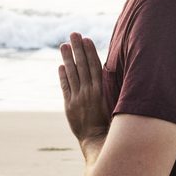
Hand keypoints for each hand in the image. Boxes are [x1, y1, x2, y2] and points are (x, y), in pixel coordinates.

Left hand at [58, 32, 109, 146]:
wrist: (97, 140)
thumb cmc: (110, 123)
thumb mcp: (114, 103)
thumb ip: (110, 88)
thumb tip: (109, 72)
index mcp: (101, 90)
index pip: (94, 66)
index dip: (90, 51)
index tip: (86, 39)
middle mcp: (88, 92)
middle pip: (82, 66)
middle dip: (77, 49)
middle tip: (73, 34)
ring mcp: (77, 98)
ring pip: (71, 74)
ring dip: (67, 58)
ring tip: (64, 45)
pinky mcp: (69, 106)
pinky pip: (65, 87)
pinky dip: (63, 76)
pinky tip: (60, 66)